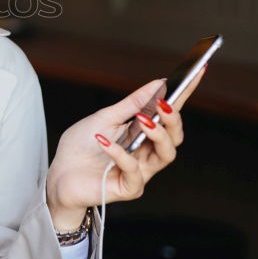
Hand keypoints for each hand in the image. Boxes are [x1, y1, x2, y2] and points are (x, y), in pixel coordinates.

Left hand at [44, 66, 206, 229]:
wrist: (60, 174)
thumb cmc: (82, 146)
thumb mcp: (105, 118)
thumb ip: (132, 104)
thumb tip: (158, 83)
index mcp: (143, 133)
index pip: (169, 113)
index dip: (185, 93)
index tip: (197, 70)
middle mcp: (147, 152)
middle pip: (175, 137)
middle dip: (173, 120)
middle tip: (163, 105)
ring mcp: (141, 171)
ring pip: (165, 155)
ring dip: (157, 135)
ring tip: (143, 120)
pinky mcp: (129, 188)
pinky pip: (134, 172)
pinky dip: (121, 155)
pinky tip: (105, 142)